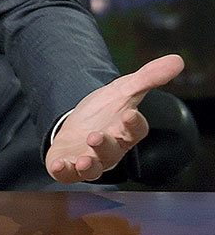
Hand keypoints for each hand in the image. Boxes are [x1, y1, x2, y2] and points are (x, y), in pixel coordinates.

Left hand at [46, 54, 183, 181]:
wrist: (77, 124)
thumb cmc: (105, 110)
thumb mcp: (122, 90)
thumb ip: (147, 78)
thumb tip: (177, 60)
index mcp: (125, 131)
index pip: (136, 131)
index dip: (134, 124)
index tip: (129, 114)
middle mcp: (110, 150)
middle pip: (112, 152)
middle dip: (105, 146)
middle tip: (95, 137)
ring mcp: (90, 160)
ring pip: (93, 169)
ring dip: (88, 166)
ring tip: (82, 160)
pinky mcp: (69, 166)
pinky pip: (67, 174)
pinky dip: (63, 171)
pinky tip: (56, 165)